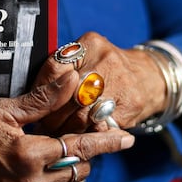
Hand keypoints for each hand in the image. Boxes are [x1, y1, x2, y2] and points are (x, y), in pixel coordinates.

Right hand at [0, 69, 134, 181]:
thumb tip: (70, 80)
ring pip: (67, 180)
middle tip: (86, 131)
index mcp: (30, 155)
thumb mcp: (3, 110)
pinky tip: (44, 154)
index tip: (128, 138)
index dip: (107, 142)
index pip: (80, 148)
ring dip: (73, 162)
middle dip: (88, 150)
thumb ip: (42, 98)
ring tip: (65, 141)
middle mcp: (33, 180)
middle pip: (79, 167)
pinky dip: (56, 171)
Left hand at [34, 32, 166, 134]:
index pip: (55, 67)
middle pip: (66, 94)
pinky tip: (76, 138)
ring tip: (53, 133)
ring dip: (64, 129)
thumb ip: (62, 68)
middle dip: (49, 114)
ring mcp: (120, 84)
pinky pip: (98, 128)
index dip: (40, 90)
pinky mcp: (129, 108)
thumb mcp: (87, 56)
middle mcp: (106, 60)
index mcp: (91, 44)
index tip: (33, 103)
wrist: (150, 77)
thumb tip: (32, 93)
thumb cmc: (107, 69)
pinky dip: (84, 136)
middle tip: (39, 124)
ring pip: (81, 115)